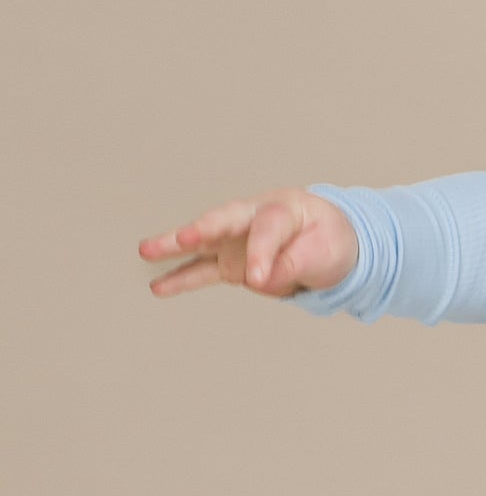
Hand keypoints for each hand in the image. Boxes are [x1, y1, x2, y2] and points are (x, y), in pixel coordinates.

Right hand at [139, 190, 356, 298]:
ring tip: (146, 250)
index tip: (259, 278)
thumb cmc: (329, 240)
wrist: (329, 243)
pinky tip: (158, 286)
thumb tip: (260, 278)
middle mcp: (253, 217)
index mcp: (284, 208)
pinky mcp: (230, 260)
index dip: (261, 253)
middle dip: (204, 229)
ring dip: (175, 246)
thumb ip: (296, 262)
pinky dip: (182, 279)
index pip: (267, 228)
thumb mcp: (326, 251)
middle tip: (185, 238)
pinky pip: (203, 269)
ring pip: (203, 241)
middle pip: (224, 219)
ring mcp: (237, 239)